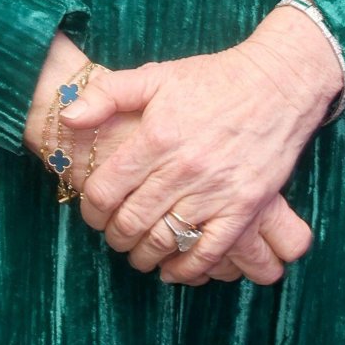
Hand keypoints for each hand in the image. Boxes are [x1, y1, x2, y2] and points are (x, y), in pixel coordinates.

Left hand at [56, 101, 305, 283]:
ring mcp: (215, 191)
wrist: (277, 84)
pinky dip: (186, 269)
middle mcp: (182, 167)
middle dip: (114, 236)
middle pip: (131, 222)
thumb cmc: (213, 79)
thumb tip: (67, 117)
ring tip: (138, 253)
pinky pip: (208, 253)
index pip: (106, 189)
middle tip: (114, 236)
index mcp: (156, 136)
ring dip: (144, 256)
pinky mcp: (244, 207)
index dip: (91, 209)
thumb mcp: (157, 75)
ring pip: (165, 241)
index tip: (93, 212)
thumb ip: (108, 94)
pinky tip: (173, 269)